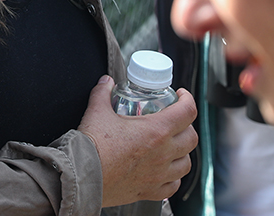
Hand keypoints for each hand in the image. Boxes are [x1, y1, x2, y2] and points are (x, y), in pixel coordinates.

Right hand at [77, 76, 197, 206]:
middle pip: (192, 137)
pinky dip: (173, 177)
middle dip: (187, 125)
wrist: (81, 176)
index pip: (187, 112)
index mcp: (156, 131)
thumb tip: (106, 82)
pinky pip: (172, 185)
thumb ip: (103, 93)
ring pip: (186, 163)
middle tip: (176, 120)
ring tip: (173, 146)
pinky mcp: (150, 191)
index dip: (187, 99)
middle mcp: (163, 154)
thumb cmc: (92, 147)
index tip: (181, 96)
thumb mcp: (97, 111)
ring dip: (183, 152)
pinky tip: (165, 172)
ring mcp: (159, 175)